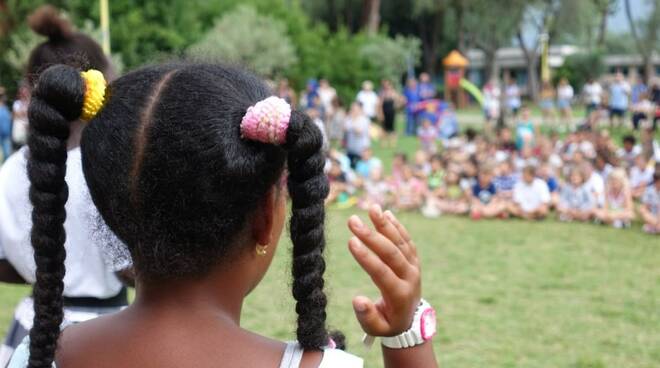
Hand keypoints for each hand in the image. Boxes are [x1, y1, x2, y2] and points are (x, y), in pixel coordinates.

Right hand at [348, 205, 420, 336]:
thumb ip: (367, 316)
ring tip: (371, 208)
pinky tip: (386, 213)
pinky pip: (406, 240)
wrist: (409, 320)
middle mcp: (410, 277)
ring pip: (400, 242)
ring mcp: (414, 267)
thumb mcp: (376, 328)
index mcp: (400, 295)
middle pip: (391, 253)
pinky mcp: (414, 259)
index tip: (350, 240)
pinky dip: (397, 226)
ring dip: (385, 224)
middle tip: (352, 220)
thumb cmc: (386, 323)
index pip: (382, 272)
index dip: (366, 257)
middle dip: (371, 236)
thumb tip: (357, 300)